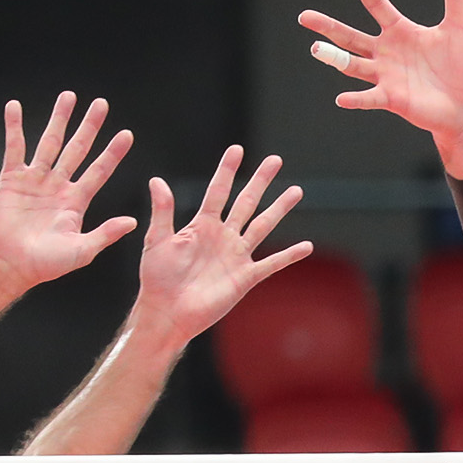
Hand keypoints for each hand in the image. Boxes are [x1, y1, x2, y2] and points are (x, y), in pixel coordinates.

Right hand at [0, 93, 138, 295]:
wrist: (10, 267)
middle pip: (77, 149)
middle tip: (102, 104)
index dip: (113, 153)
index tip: (127, 134)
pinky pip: (14, 148)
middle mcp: (58, 186)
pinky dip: (14, 126)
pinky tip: (14, 106)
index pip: (99, 171)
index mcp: (76, 201)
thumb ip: (106, 234)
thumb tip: (133, 221)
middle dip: (89, 126)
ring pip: (49, 143)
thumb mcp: (82, 250)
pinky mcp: (11, 179)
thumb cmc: (46, 265)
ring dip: (58, 119)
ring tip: (69, 96)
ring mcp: (35, 181)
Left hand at [132, 147, 312, 345]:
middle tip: (275, 160)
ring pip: (262, 226)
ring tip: (296, 191)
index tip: (236, 149)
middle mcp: (223, 236)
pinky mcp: (245, 277)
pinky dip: (289, 256)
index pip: (218, 191)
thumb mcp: (156, 241)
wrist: (167, 313)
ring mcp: (236, 256)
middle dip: (260, 181)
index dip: (227, 170)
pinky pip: (271, 264)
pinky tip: (306, 246)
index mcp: (202, 225)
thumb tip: (156, 180)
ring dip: (279, 209)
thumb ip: (162, 211)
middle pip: (246, 202)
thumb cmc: (157, 279)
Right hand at [297, 0, 462, 178]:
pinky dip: (356, 99)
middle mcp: (387, 52)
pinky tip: (342, 98)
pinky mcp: (392, 99)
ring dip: (335, 58)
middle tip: (304, 16)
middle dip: (328, 26)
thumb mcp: (461, 26)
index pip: (376, 4)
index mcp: (400, 31)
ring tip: (315, 49)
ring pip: (353, 65)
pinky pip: (370, 98)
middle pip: (350, 36)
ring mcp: (386, 76)